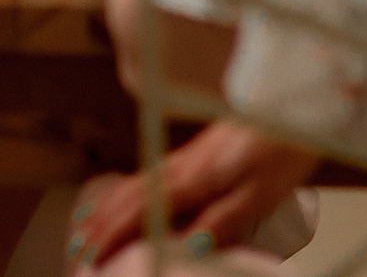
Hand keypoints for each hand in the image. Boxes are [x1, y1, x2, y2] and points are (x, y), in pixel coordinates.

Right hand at [69, 125, 317, 269]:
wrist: (289, 108)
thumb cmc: (280, 152)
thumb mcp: (261, 195)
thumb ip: (224, 221)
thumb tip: (189, 248)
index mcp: (192, 180)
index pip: (140, 212)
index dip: (113, 236)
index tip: (92, 258)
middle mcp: (180, 167)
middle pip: (128, 197)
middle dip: (100, 224)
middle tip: (77, 249)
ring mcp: (184, 158)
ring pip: (134, 184)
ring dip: (107, 207)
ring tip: (86, 225)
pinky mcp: (194, 154)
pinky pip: (147, 176)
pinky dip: (126, 190)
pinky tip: (125, 194)